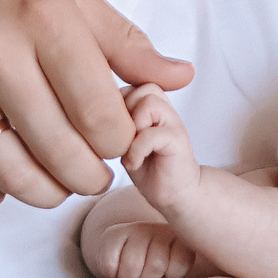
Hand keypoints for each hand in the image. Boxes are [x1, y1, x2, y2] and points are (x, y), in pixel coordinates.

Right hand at [0, 0, 191, 209]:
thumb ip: (127, 43)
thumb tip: (181, 79)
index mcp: (46, 20)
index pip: (102, 118)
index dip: (122, 143)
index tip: (118, 137)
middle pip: (63, 156)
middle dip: (91, 176)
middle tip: (94, 169)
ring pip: (12, 177)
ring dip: (46, 192)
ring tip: (56, 179)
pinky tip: (3, 179)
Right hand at [96, 220, 193, 277]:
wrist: (122, 257)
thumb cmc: (151, 274)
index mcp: (181, 239)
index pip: (180, 265)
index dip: (169, 276)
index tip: (164, 272)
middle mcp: (160, 228)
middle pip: (155, 266)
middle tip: (143, 271)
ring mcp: (136, 228)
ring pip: (132, 266)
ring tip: (131, 270)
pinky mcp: (112, 233)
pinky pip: (110, 266)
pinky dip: (111, 273)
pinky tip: (116, 265)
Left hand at [120, 84, 198, 210]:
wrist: (173, 193)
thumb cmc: (147, 166)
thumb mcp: (122, 139)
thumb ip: (115, 118)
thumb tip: (99, 105)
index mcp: (150, 103)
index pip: (126, 84)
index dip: (114, 105)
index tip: (113, 132)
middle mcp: (164, 107)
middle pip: (138, 87)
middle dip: (123, 113)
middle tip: (121, 140)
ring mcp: (174, 121)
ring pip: (148, 103)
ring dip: (132, 129)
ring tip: (129, 150)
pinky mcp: (178, 139)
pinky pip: (151, 133)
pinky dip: (136, 150)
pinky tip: (134, 163)